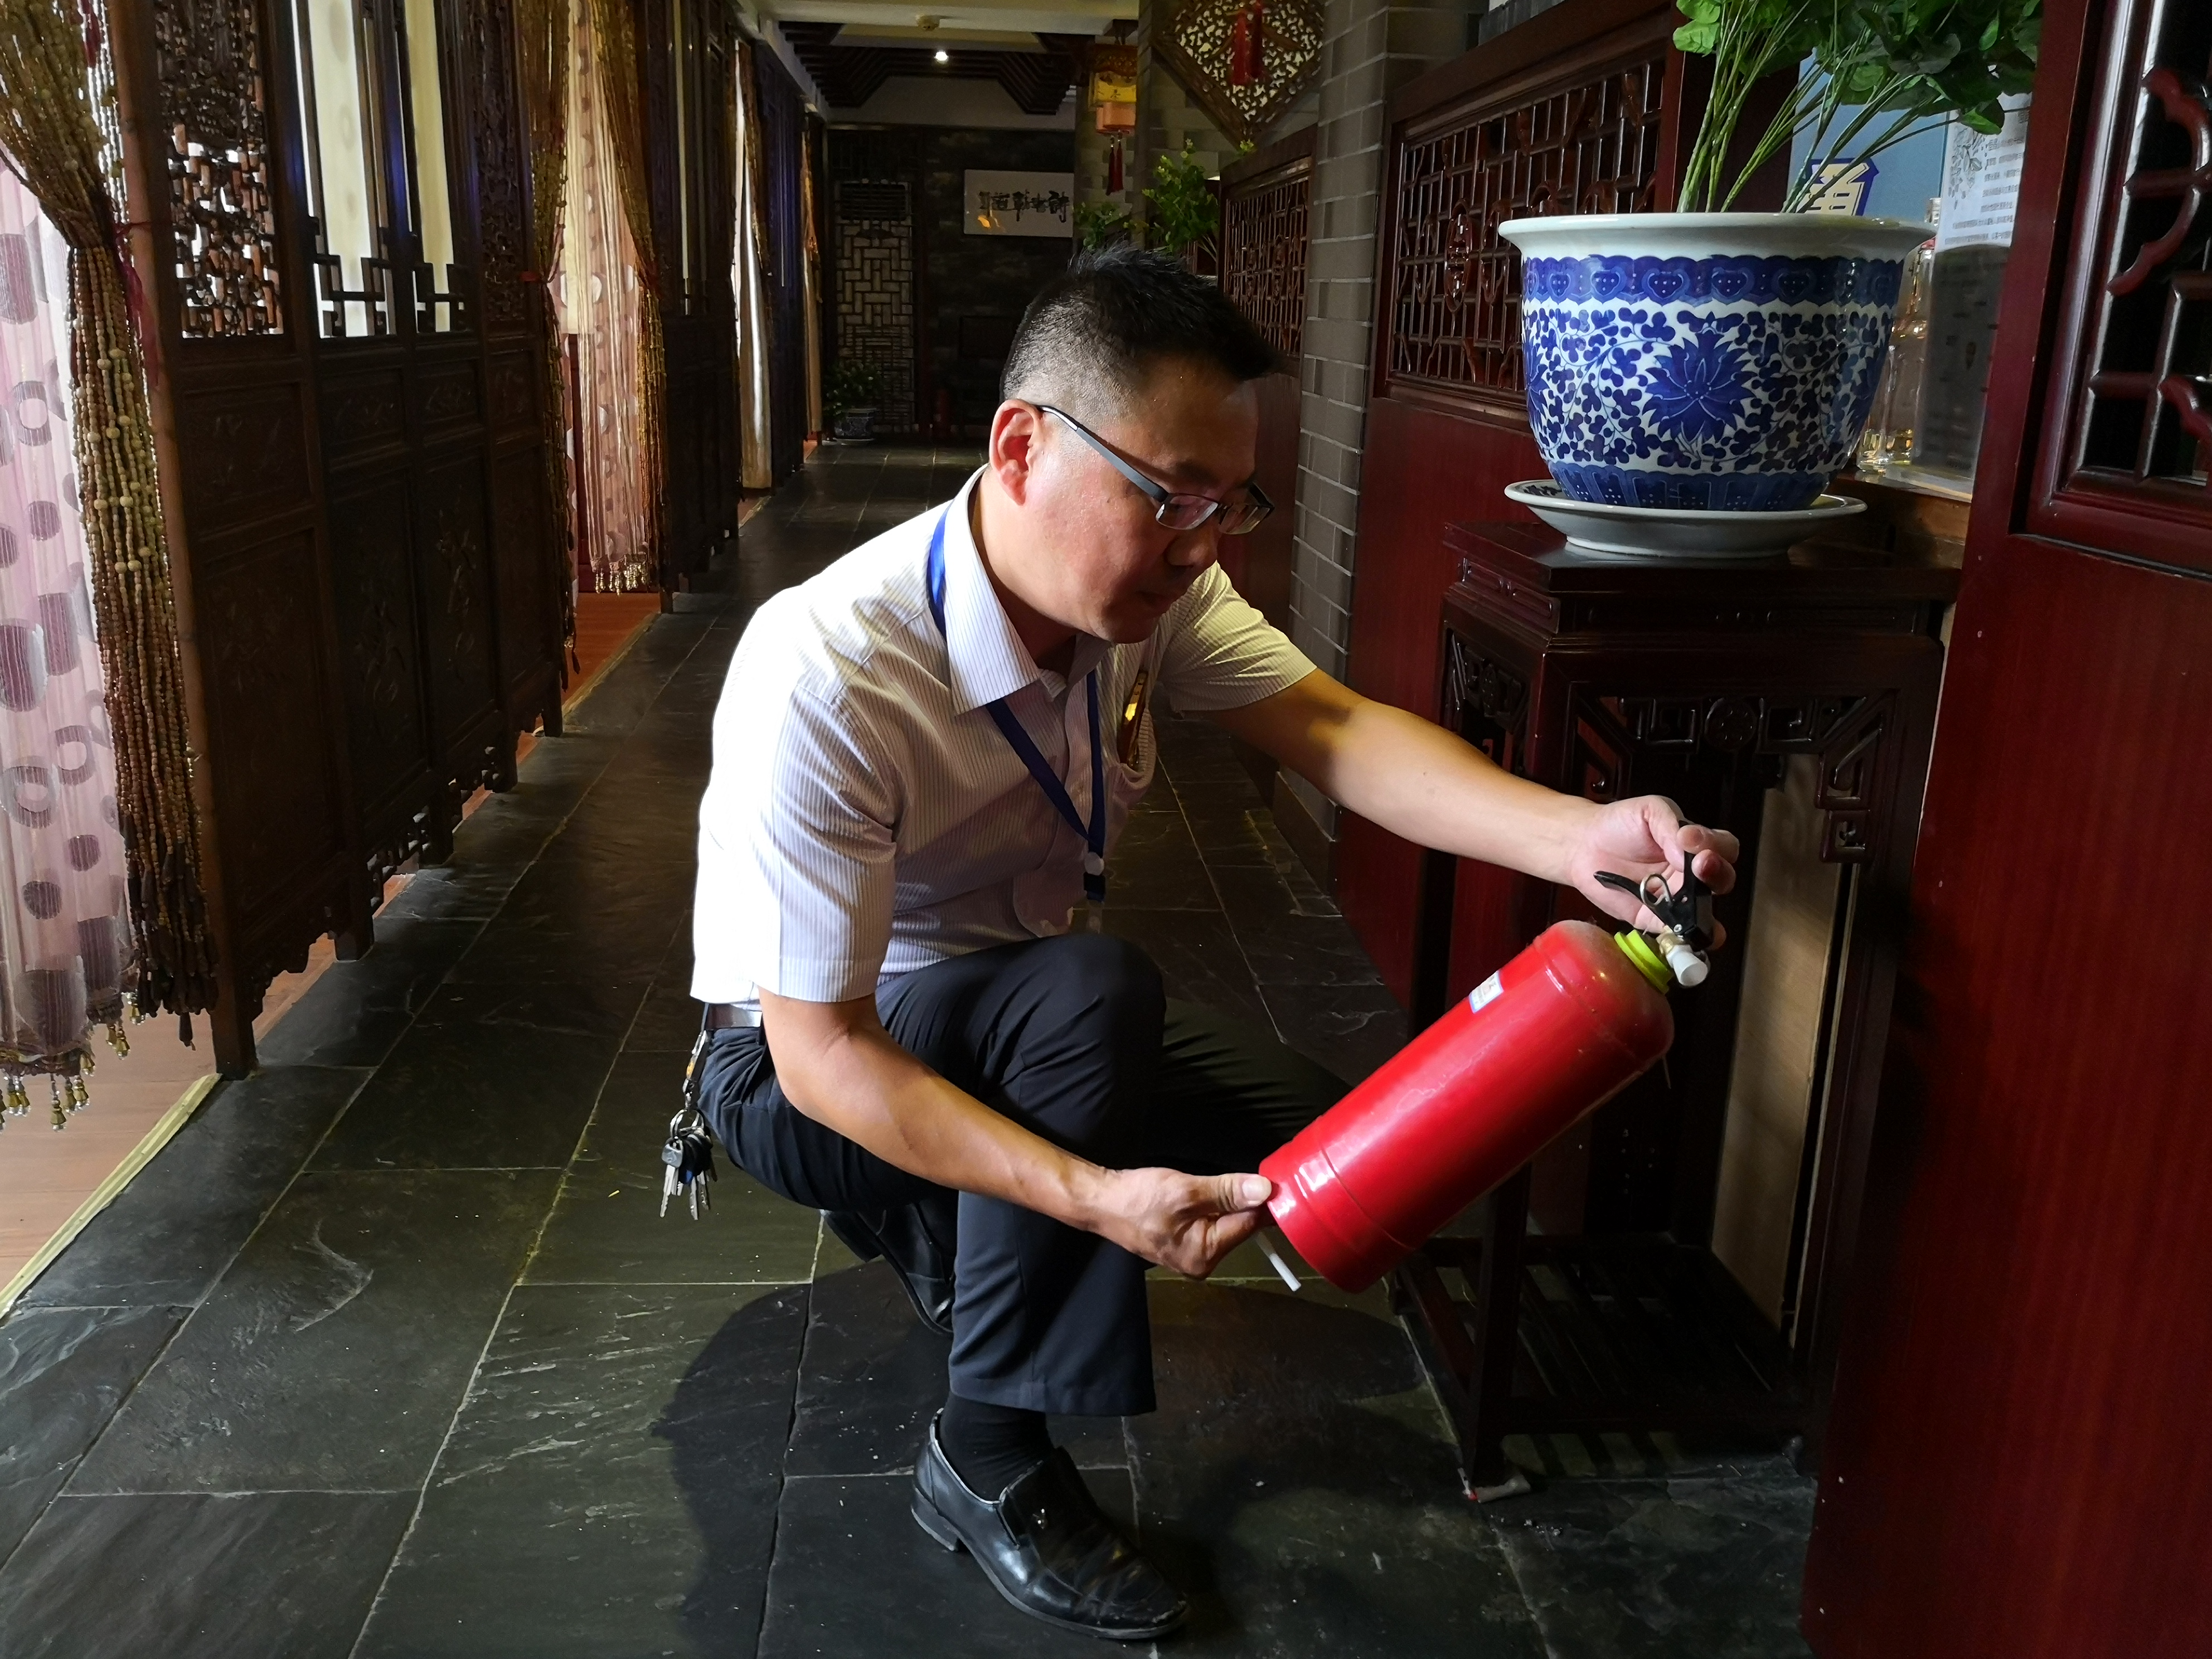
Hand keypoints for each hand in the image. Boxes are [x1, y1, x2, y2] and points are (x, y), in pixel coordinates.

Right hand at [1088, 1167, 1273, 1278]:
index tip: (1277, 1179)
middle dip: (1244, 1200)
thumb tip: (1265, 1191)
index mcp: (1204, 1255)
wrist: (1100, 1201)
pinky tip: (1212, 1191)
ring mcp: (1191, 1253)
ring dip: (1229, 1200)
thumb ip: (1227, 1191)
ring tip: (1232, 1180)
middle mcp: (1201, 1261)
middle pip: (1238, 1225)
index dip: (1262, 1200)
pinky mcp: (1183, 1240)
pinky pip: (1210, 1221)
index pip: (1247, 1225)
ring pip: (1225, 1221)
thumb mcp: (1186, 1191)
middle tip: (1253, 1173)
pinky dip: (1215, 1205)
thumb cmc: (1138, 1198)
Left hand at [1568, 796, 1739, 946]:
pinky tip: (1683, 934)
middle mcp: (1690, 874)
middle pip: (1721, 880)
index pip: (1723, 847)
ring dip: (1707, 913)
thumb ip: (1670, 826)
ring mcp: (1675, 899)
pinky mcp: (1654, 919)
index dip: (1715, 845)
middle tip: (1699, 865)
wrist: (1584, 845)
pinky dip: (1684, 938)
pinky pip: (1676, 933)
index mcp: (1695, 845)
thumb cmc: (1620, 824)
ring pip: (1706, 913)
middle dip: (1716, 874)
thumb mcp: (1649, 810)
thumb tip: (1686, 854)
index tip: (1689, 838)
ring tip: (1696, 908)